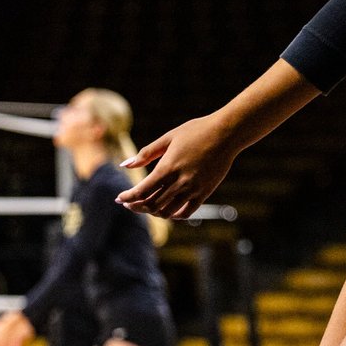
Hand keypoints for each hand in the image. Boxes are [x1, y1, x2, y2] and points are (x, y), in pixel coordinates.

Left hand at [116, 113, 239, 219]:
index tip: (119, 198)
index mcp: (168, 167)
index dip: (128, 197)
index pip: (142, 191)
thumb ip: (146, 153)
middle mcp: (180, 182)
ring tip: (146, 206)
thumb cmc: (196, 131)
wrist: (226, 133)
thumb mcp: (169, 137)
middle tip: (128, 204)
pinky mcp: (204, 193)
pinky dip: (173, 215)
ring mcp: (193, 189)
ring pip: (167, 212)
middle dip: (136, 206)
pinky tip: (167, 209)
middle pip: (152, 204)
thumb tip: (124, 164)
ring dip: (152, 212)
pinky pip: (186, 213)